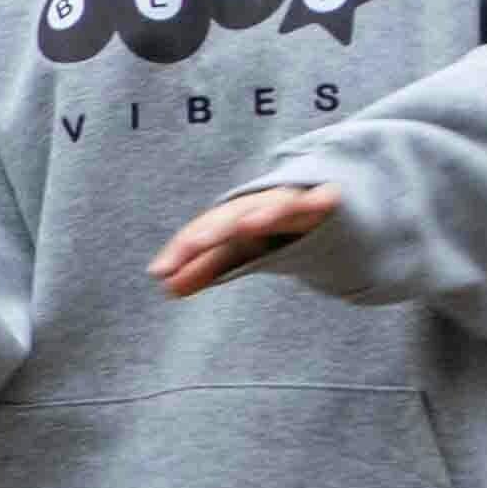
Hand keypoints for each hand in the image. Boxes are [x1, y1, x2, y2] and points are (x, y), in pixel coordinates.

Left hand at [148, 181, 341, 299]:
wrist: (323, 200)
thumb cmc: (273, 228)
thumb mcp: (240, 250)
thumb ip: (207, 268)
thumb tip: (168, 287)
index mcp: (233, 217)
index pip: (202, 231)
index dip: (182, 249)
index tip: (160, 271)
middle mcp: (258, 205)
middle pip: (232, 216)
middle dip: (212, 230)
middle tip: (196, 244)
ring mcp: (293, 202)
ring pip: (277, 205)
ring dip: (264, 213)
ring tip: (248, 226)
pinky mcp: (326, 203)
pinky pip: (324, 201)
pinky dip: (322, 200)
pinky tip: (325, 200)